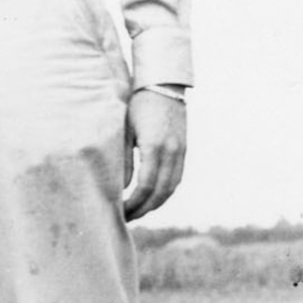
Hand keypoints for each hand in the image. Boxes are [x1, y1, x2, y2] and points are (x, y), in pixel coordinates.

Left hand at [122, 86, 187, 219]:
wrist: (162, 84)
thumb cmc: (135, 104)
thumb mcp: (124, 130)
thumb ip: (124, 159)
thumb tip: (121, 187)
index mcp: (154, 147)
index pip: (145, 186)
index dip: (133, 204)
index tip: (119, 212)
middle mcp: (172, 151)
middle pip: (160, 192)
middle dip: (143, 208)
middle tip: (126, 218)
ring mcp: (180, 150)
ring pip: (172, 187)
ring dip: (156, 203)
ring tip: (138, 211)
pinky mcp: (183, 148)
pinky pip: (177, 177)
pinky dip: (165, 191)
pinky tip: (152, 197)